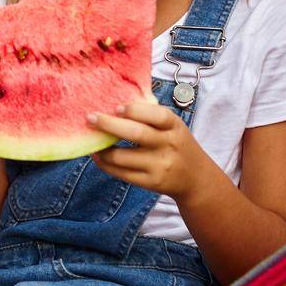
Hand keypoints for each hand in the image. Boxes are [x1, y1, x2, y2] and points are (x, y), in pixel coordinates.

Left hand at [88, 94, 217, 200]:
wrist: (195, 178)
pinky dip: (105, 164)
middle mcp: (168, 145)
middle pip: (136, 134)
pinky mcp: (150, 182)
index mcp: (174, 126)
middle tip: (90, 118)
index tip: (116, 107)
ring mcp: (159, 166)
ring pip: (123, 157)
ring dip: (102, 149)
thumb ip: (151, 116)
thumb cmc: (176, 144)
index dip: (135, 110)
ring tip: (91, 139)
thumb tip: (114, 103)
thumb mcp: (173, 127)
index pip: (157, 115)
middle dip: (109, 125)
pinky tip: (97, 156)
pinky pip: (122, 173)